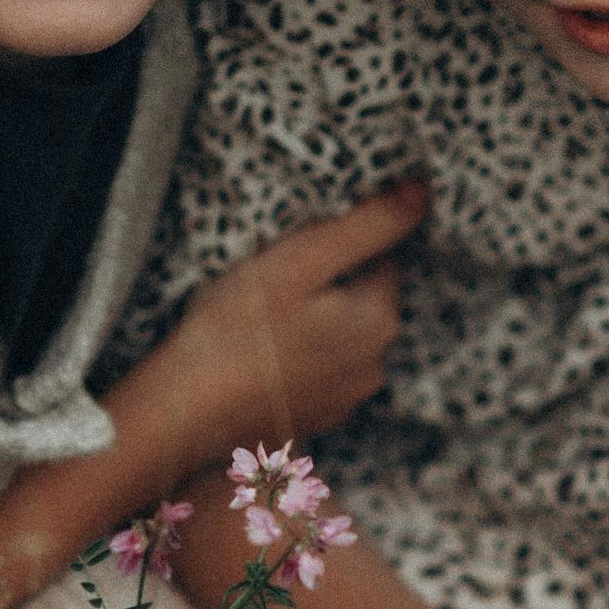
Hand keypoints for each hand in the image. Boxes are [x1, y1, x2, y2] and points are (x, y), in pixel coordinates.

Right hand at [133, 184, 426, 467]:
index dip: (339, 244)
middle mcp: (375, 365)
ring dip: (312, 321)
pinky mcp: (316, 418)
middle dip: (328, 284)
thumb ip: (368, 225)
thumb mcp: (301, 260)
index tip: (296, 248)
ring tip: (260, 318)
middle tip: (272, 280)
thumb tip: (423, 191)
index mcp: (379, 320)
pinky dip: (297, 356)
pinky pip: (318, 370)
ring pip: (338, 335)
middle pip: (362, 298)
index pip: (382, 258)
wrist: (185, 415)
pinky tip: (258, 353)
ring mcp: (345, 399)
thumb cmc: (235, 329)